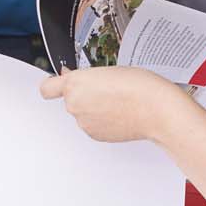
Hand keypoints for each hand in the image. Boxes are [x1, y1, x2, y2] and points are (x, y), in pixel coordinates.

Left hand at [40, 66, 182, 144]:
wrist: (157, 110)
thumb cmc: (139, 86)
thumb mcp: (109, 70)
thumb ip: (85, 77)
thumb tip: (71, 78)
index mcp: (75, 84)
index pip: (48, 88)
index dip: (53, 85)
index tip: (57, 83)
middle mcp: (75, 105)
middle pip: (70, 99)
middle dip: (83, 94)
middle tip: (105, 87)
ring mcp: (84, 123)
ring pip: (82, 112)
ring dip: (93, 107)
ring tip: (116, 100)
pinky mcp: (95, 135)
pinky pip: (92, 125)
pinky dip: (101, 120)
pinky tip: (118, 113)